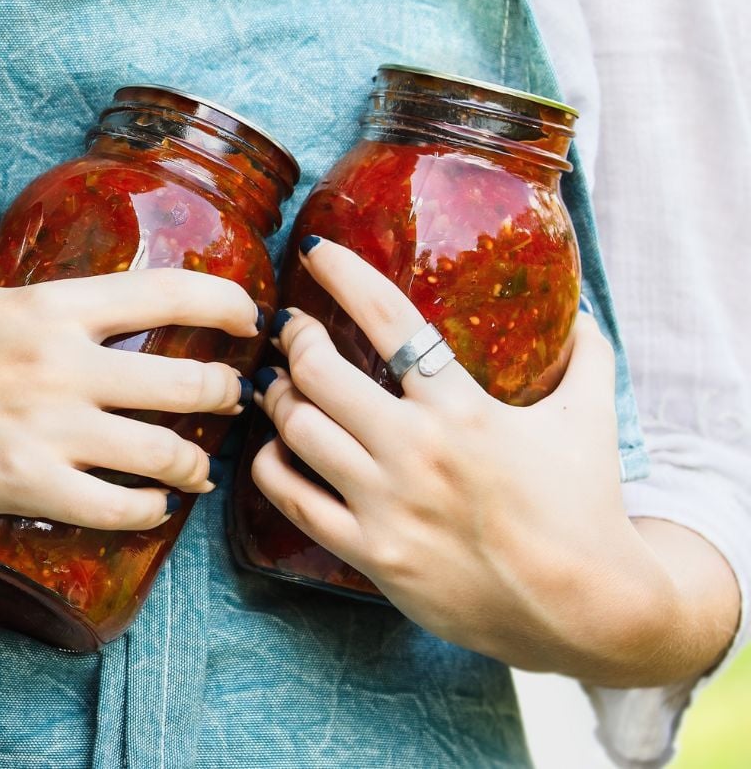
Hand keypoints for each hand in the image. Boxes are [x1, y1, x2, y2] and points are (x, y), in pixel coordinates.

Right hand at [0, 234, 259, 531]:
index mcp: (45, 307)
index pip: (166, 294)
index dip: (226, 304)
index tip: (250, 317)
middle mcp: (62, 364)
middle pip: (189, 382)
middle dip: (228, 395)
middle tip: (237, 404)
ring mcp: (48, 428)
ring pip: (166, 452)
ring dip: (195, 462)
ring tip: (200, 468)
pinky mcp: (26, 484)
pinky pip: (117, 506)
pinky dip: (148, 512)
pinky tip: (153, 512)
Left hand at [250, 238, 735, 686]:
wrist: (585, 610)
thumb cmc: (586, 508)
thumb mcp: (592, 420)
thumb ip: (586, 357)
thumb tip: (582, 311)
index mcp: (463, 408)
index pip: (388, 320)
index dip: (344, 276)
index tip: (315, 253)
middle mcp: (416, 451)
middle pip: (320, 373)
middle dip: (294, 339)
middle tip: (289, 328)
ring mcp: (388, 504)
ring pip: (298, 430)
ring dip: (277, 398)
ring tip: (276, 382)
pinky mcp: (371, 552)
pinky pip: (293, 500)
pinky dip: (270, 466)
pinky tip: (271, 448)